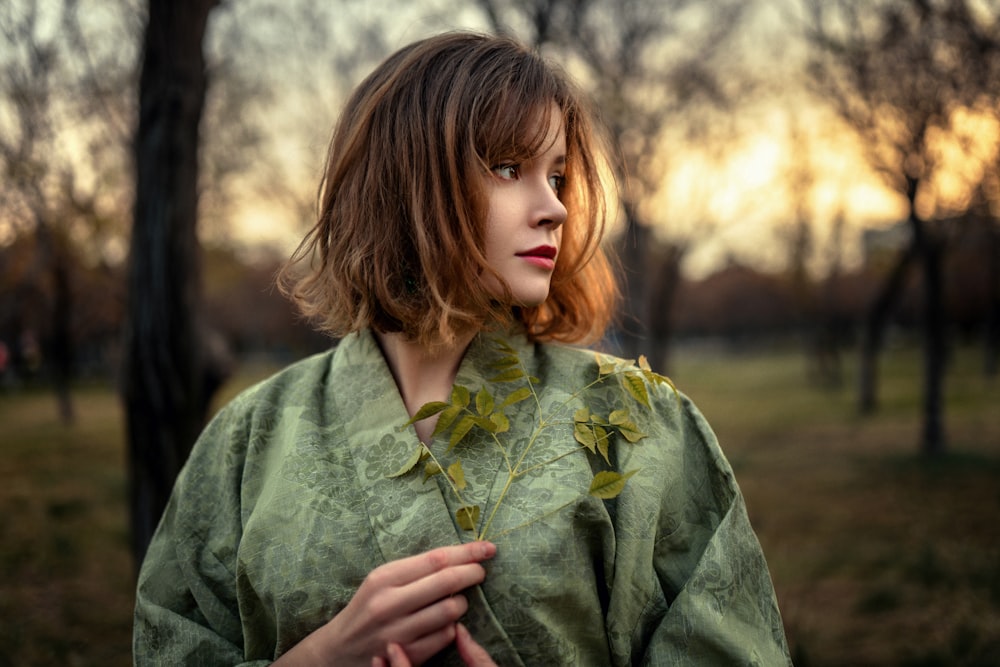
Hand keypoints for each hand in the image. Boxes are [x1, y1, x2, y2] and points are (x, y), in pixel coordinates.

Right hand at [277, 541, 494, 666]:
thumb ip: (416, 569)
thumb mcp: (382, 579)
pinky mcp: (406, 656)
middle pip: (447, 582)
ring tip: (457, 600)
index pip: (436, 559)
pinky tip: (444, 623)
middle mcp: (389, 603)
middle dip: (472, 573)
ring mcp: (398, 632)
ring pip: (450, 611)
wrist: (339, 649)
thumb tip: (460, 557)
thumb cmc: (368, 606)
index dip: (467, 552)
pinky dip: (452, 627)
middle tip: (481, 572)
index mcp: (384, 578)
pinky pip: (445, 637)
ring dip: (462, 604)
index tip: (487, 548)